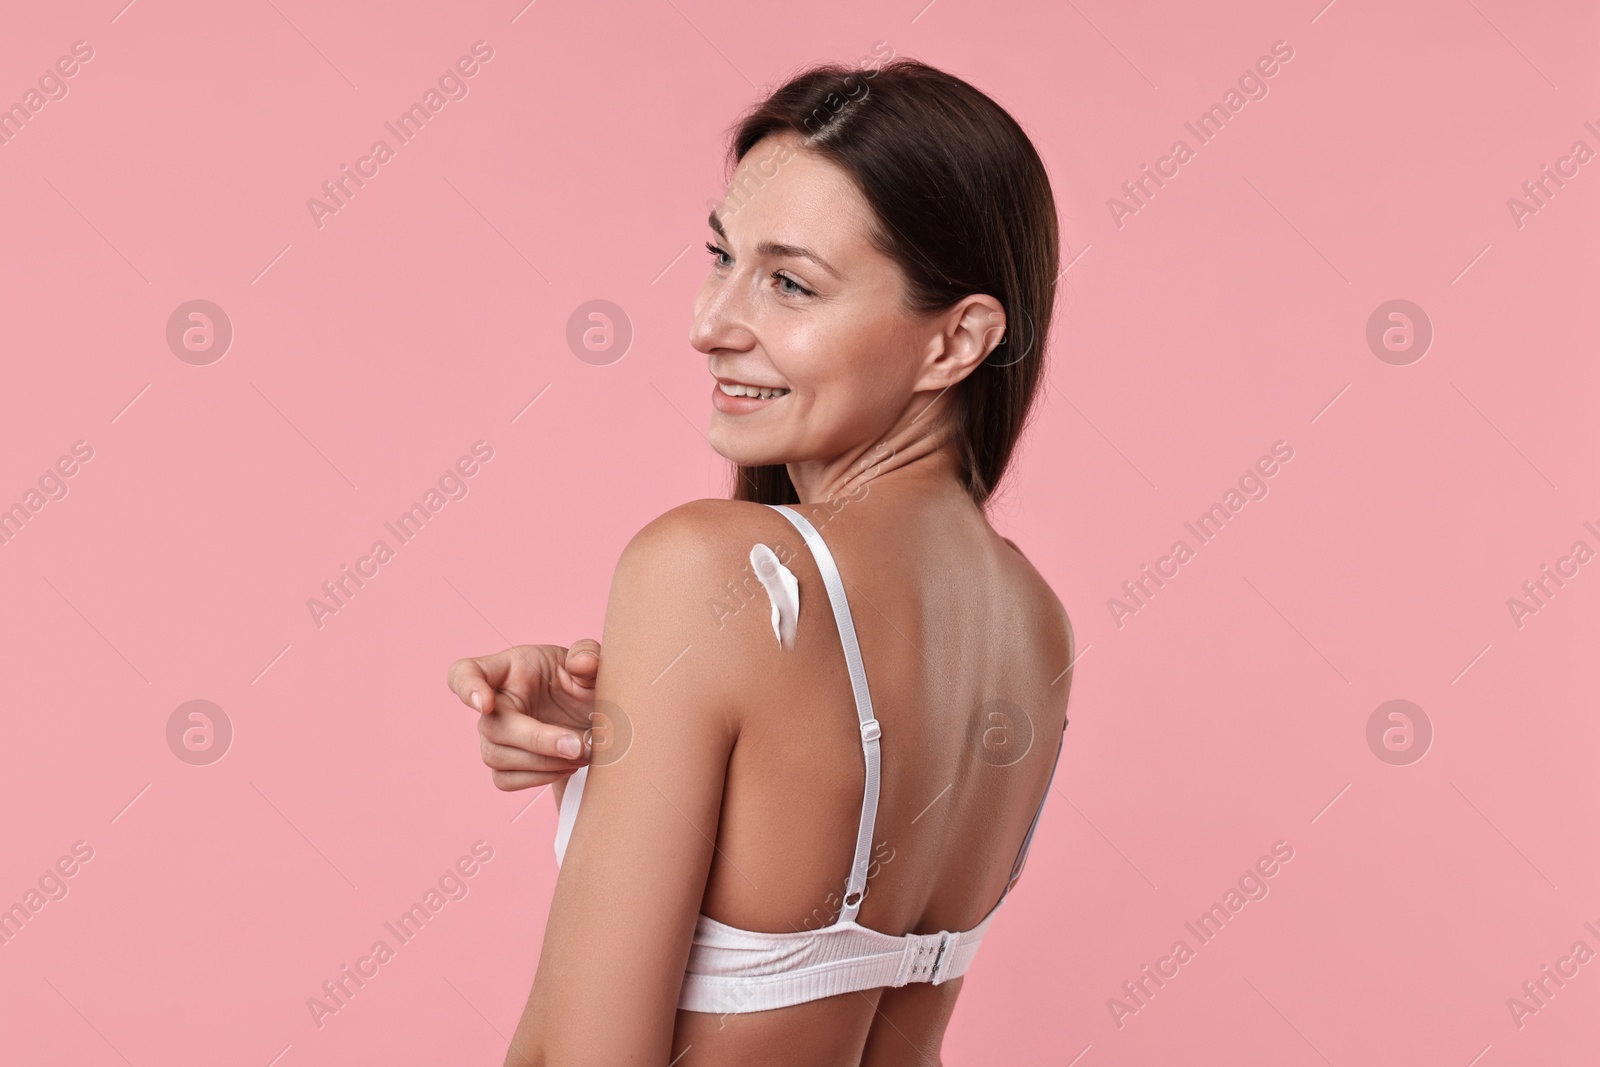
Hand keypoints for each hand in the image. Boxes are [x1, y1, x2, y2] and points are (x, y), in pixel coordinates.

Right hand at [446, 641, 600, 790]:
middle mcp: (494, 703)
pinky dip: (539, 778)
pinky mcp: (505, 763)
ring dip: (543, 763)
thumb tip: (582, 664)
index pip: (465, 673)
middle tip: (577, 746)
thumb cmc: (580, 680)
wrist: (590, 713)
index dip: (467, 688)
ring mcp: (495, 735)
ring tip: (580, 755)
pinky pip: (506, 780)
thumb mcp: (589, 660)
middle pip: (491, 727)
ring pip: (497, 757)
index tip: (485, 704)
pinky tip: (567, 766)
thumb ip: (588, 654)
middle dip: (537, 740)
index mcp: (507, 669)